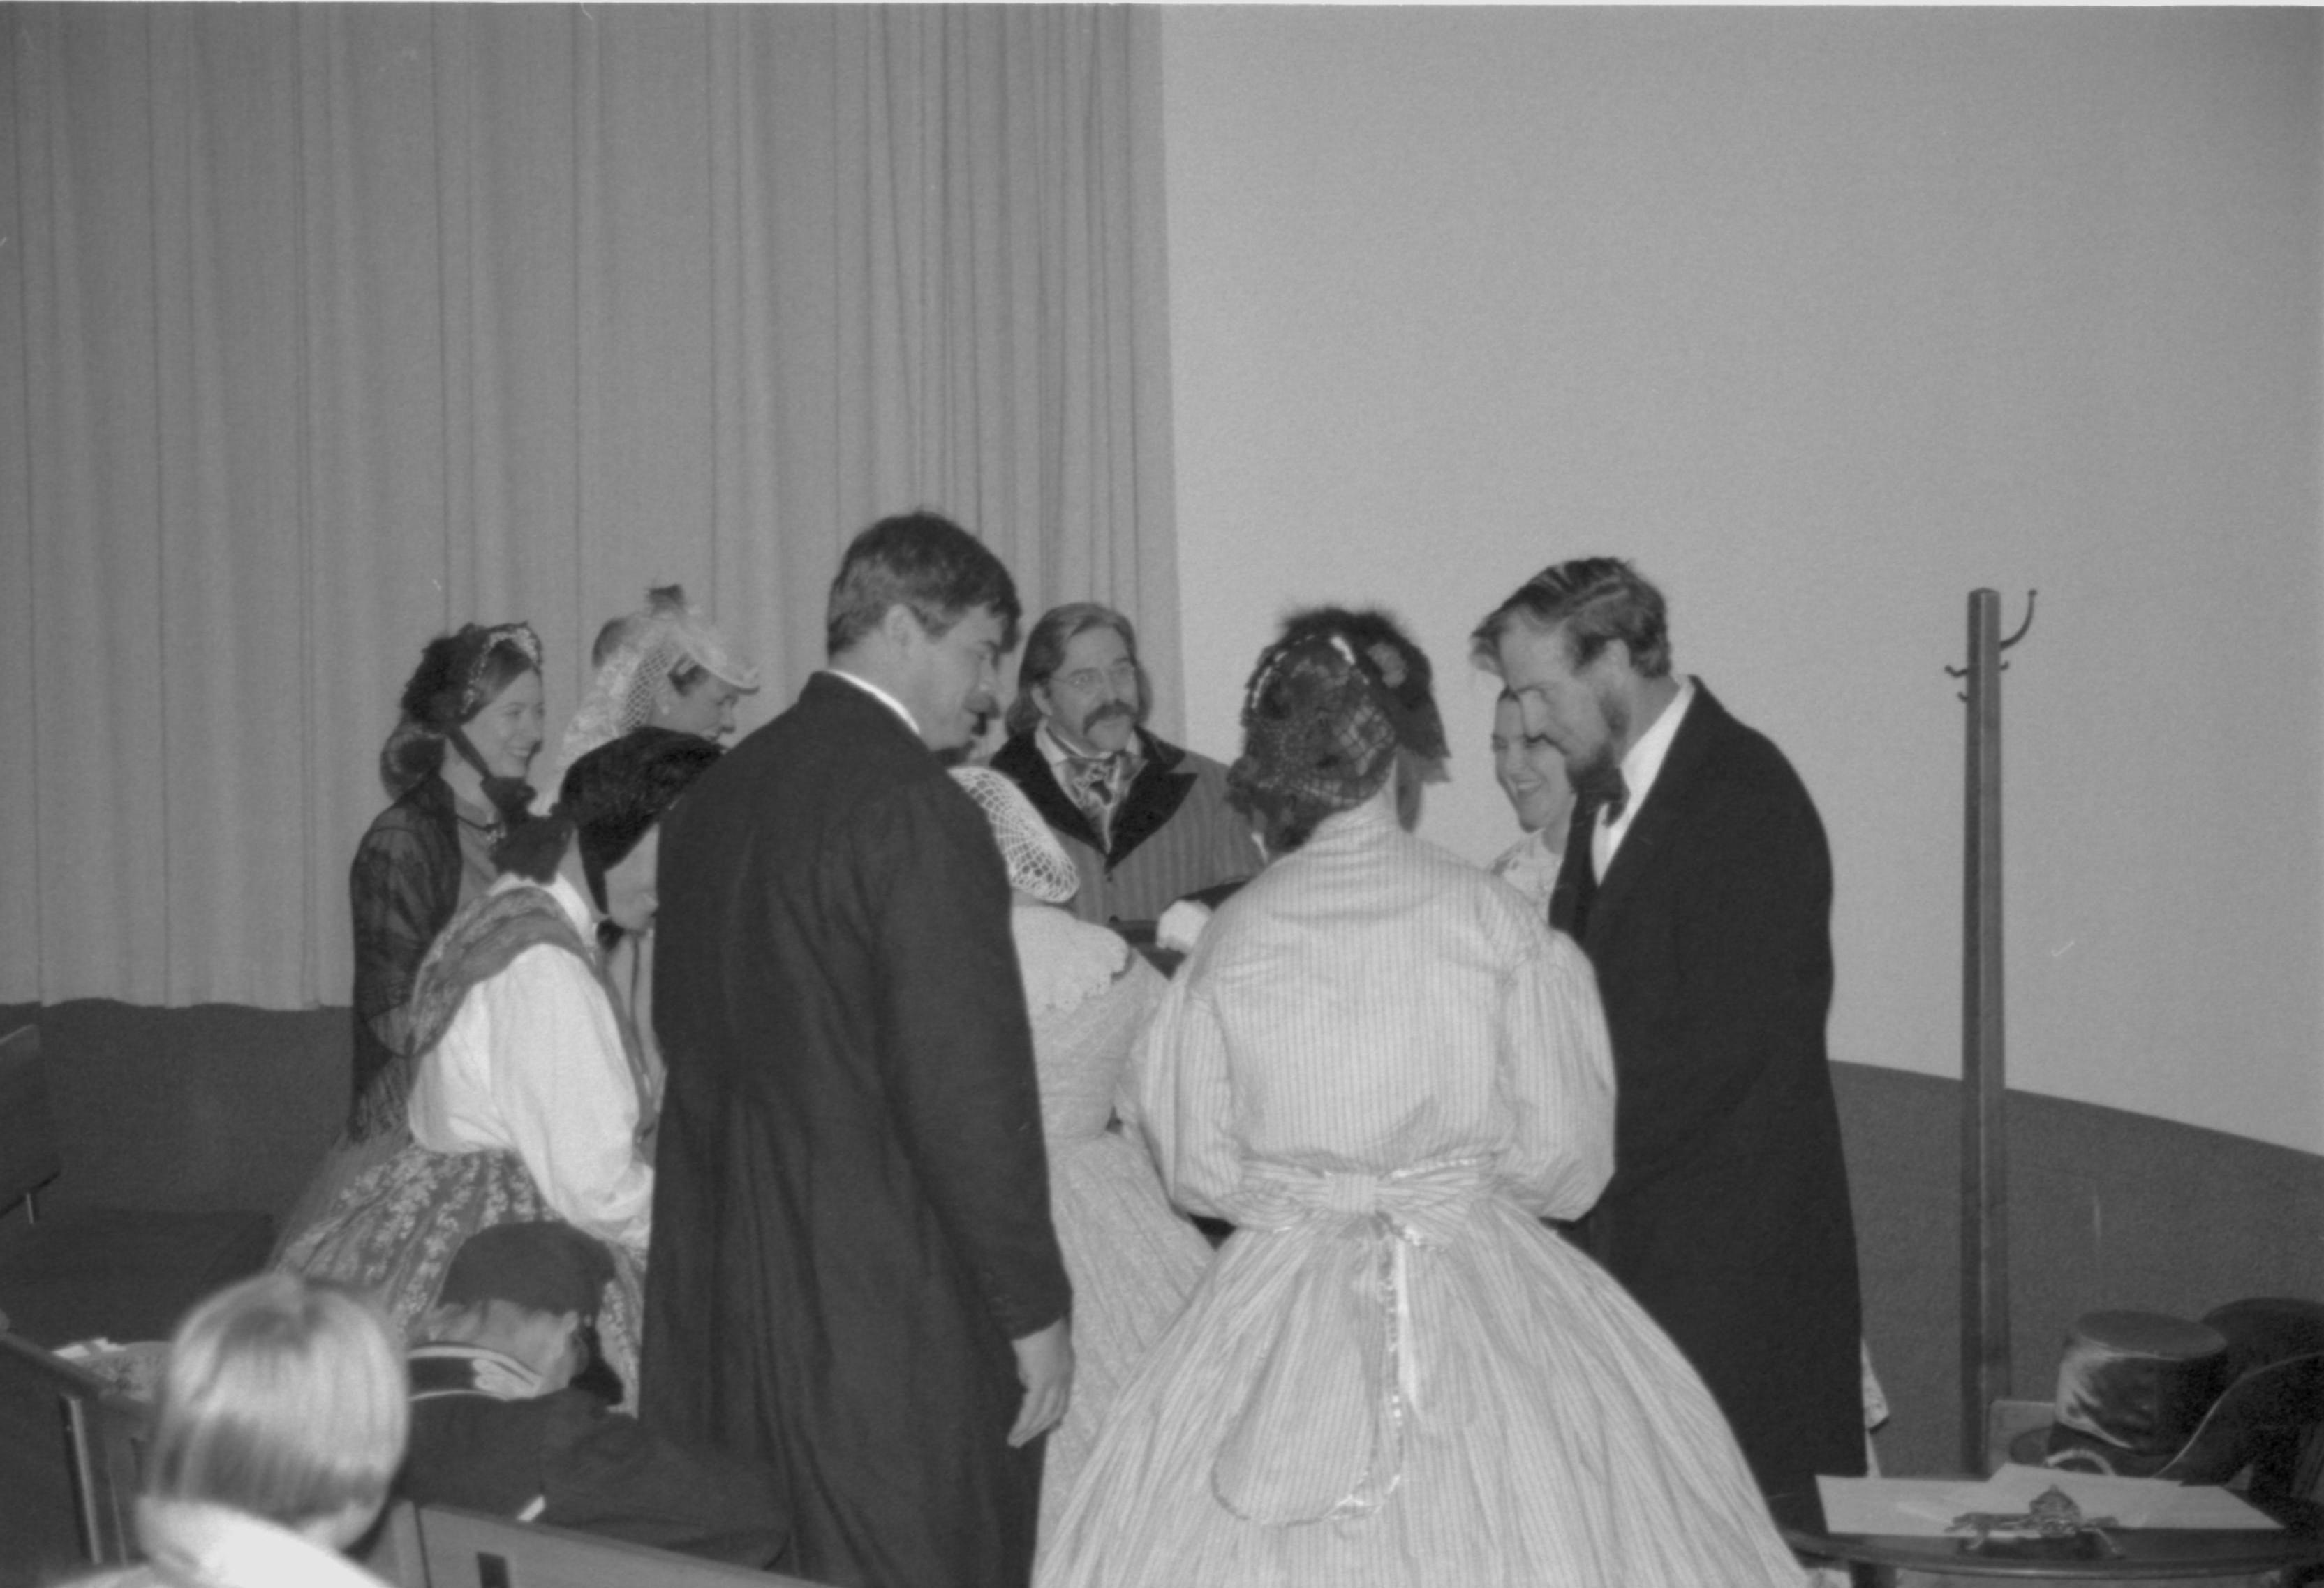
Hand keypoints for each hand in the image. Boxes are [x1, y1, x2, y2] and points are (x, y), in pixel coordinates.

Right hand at [1007, 1317, 1073, 1447]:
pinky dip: (1023, 1424)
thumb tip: (1026, 1379)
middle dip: (1040, 1427)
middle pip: (1056, 1410)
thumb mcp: (1036, 1344)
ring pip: (1045, 1414)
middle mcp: (1065, 1373)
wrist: (1036, 1309)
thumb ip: (1034, 1363)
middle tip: (1024, 1439)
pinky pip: (1032, 1410)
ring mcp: (1056, 1378)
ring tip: (1015, 1442)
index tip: (1046, 1427)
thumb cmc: (1033, 1319)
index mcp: (1066, 1363)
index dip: (1054, 1413)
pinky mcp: (1042, 1380)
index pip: (1062, 1396)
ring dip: (1030, 1431)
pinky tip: (1014, 1433)